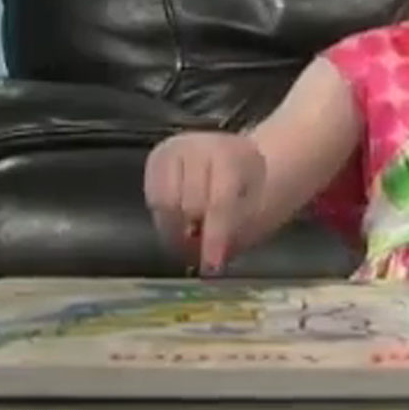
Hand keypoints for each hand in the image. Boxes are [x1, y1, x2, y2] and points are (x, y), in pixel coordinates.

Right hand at [143, 131, 265, 275]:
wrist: (238, 163)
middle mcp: (201, 144)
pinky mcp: (155, 159)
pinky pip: (152, 200)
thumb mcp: (256, 212)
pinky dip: (166, 219)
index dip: (216, 236)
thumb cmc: (249, 192)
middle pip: (189, 204)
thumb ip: (235, 236)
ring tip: (195, 231)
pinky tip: (182, 219)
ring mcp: (174, 149)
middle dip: (198, 232)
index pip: (219, 200)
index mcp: (235, 154)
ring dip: (178, 228)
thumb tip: (211, 265)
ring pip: (165, 204)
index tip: (213, 265)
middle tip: (206, 247)